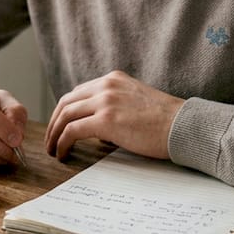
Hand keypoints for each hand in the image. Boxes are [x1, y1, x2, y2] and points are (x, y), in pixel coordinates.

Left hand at [45, 70, 184, 160]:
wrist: (183, 126)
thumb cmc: (166, 122)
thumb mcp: (136, 104)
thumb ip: (115, 109)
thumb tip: (98, 131)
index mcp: (113, 80)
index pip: (79, 92)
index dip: (65, 110)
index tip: (60, 125)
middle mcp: (106, 86)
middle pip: (67, 101)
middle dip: (54, 121)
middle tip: (50, 139)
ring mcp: (105, 101)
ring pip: (66, 115)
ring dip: (54, 133)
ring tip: (53, 149)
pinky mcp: (106, 120)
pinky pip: (72, 130)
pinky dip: (63, 142)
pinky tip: (63, 153)